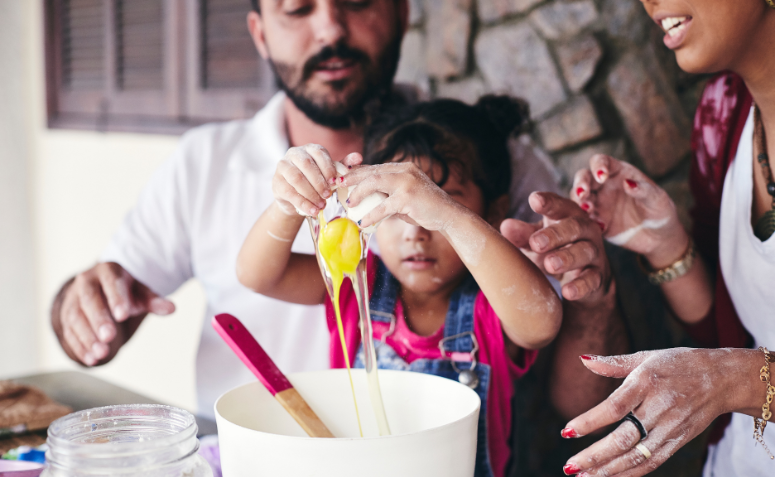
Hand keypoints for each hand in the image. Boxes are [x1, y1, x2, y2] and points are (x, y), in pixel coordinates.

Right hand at [52, 262, 174, 365]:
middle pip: (90, 301)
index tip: (124, 314)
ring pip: (77, 318)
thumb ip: (154, 300)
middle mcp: (86, 283)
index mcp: (107, 272)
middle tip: (110, 337)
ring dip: (88, 337)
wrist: (99, 289)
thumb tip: (171, 308)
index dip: (116, 299)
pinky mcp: (65, 317)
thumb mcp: (140, 292)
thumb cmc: (125, 291)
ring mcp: (73, 300)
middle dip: (99, 320)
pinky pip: (69, 332)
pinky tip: (91, 359)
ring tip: (101, 353)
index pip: (111, 283)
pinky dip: (80, 347)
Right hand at [272, 144, 361, 216]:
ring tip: (321, 205)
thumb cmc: (317, 182)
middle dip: (319, 181)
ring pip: (296, 178)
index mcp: (310, 149)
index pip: (319, 153)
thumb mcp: (331, 174)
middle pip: (306, 164)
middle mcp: (294, 154)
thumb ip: (343, 166)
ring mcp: (283, 167)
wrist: (297, 198)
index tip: (335, 182)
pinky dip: (303, 203)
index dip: (328, 167)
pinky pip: (289, 192)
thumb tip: (359, 157)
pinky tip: (312, 211)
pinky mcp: (276, 182)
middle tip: (329, 195)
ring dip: (311, 193)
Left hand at [342, 162, 459, 229]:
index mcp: (403, 168)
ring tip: (349, 203)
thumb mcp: (404, 197)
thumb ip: (388, 194)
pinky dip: (371, 215)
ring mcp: (407, 182)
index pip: (375, 167)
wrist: (447, 215)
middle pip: (372, 171)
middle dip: (353, 178)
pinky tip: (363, 222)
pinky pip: (384, 206)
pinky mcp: (408, 198)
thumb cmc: (424, 208)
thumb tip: (366, 198)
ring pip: (375, 183)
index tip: (343, 179)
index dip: (357, 172)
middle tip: (338, 185)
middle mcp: (404, 171)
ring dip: (359, 192)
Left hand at [501, 192, 609, 302]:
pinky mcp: (598, 276)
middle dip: (555, 234)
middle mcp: (585, 231)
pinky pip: (592, 280)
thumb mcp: (538, 242)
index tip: (534, 200)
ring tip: (549, 264)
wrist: (586, 280)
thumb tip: (505, 226)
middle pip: (574, 227)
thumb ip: (523, 235)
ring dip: (567, 258)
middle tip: (536, 243)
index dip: (549, 202)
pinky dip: (580, 286)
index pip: (560, 205)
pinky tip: (567, 292)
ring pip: (585, 252)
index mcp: (568, 216)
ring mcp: (594, 253)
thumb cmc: (556, 251)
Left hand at [560, 348, 747, 476]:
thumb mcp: (647, 356)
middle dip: (594, 456)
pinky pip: (653, 462)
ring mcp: (671, 427)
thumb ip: (613, 363)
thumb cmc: (678, 363)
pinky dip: (630, 473)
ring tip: (583, 476)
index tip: (566, 431)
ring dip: (608, 470)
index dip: (590, 421)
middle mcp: (659, 407)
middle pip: (624, 438)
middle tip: (569, 466)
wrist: (722, 378)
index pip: (614, 407)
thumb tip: (583, 360)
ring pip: (637, 456)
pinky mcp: (679, 441)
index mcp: (647, 382)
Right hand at [573, 155, 687, 267]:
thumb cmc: (660, 212)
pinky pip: (584, 218)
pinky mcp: (596, 221)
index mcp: (619, 173)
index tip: (602, 176)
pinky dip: (587, 221)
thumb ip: (644, 190)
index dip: (598, 166)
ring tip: (588, 210)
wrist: (659, 238)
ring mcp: (598, 203)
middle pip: (583, 177)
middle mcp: (604, 186)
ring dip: (580, 202)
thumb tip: (627, 183)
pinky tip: (601, 227)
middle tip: (582, 194)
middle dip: (580, 183)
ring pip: (579, 197)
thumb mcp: (658, 200)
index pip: (601, 161)